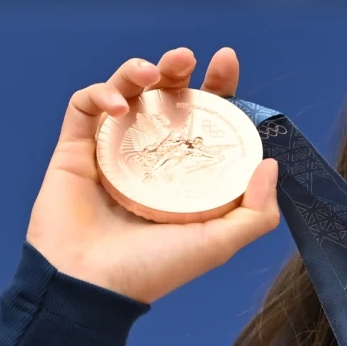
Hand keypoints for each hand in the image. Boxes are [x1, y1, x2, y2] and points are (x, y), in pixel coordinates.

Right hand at [25, 47, 280, 303]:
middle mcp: (150, 156)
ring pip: (125, 91)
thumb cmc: (153, 271)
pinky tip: (119, 108)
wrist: (89, 287)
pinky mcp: (75, 150)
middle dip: (177, 68)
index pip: (205, 118)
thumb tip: (271, 163)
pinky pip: (85, 106)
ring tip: (152, 72)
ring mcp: (111, 150)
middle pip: (165, 95)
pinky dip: (102, 95)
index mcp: (184, 172)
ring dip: (138, 70)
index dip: (218, 87)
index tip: (226, 62)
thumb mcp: (218, 244)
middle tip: (186, 57)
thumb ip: (255, 212)